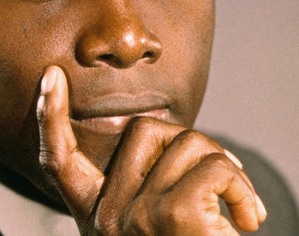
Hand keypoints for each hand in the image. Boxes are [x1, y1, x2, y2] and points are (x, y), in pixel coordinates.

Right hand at [37, 66, 266, 234]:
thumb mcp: (150, 233)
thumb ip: (146, 193)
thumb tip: (180, 145)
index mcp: (96, 221)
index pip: (59, 162)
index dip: (51, 117)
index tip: (50, 78)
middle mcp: (106, 220)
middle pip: (144, 132)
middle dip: (193, 143)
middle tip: (223, 182)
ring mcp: (137, 218)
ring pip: (188, 144)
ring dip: (228, 171)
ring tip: (242, 211)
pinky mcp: (174, 219)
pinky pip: (217, 169)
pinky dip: (244, 190)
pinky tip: (249, 221)